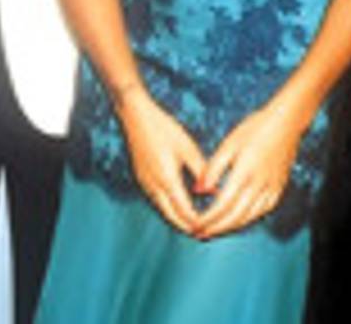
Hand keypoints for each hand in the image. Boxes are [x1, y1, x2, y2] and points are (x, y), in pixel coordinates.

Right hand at [118, 86, 207, 234]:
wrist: (136, 117)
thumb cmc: (164, 129)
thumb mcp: (188, 148)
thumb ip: (202, 172)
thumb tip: (214, 192)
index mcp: (167, 179)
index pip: (185, 212)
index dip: (199, 223)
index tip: (213, 229)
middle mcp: (153, 186)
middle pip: (171, 217)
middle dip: (188, 228)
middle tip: (204, 234)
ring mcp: (145, 184)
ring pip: (162, 211)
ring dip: (178, 220)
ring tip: (195, 225)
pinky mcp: (142, 179)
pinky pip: (156, 202)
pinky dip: (169, 210)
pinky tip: (180, 208)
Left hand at [194, 106, 304, 239]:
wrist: (286, 123)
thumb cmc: (253, 130)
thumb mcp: (228, 145)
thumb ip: (212, 169)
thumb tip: (199, 191)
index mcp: (244, 173)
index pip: (223, 205)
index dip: (208, 219)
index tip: (195, 225)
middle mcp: (260, 184)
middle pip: (236, 216)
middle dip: (216, 228)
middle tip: (200, 233)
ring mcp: (272, 188)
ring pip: (251, 216)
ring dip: (231, 227)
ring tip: (215, 231)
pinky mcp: (280, 187)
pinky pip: (264, 210)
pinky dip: (250, 218)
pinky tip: (239, 221)